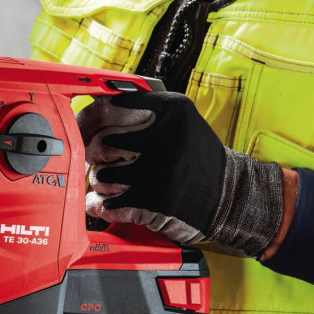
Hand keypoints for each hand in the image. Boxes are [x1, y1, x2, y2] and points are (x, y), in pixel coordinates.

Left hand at [77, 90, 285, 257]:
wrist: (230, 196)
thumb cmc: (197, 157)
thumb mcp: (178, 118)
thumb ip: (139, 108)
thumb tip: (91, 106)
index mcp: (169, 110)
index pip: (108, 107)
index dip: (87, 120)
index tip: (82, 128)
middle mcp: (164, 137)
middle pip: (100, 143)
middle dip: (97, 157)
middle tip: (108, 161)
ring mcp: (159, 170)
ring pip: (101, 177)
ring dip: (104, 185)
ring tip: (122, 184)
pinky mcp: (153, 202)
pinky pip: (108, 204)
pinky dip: (106, 208)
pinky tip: (116, 204)